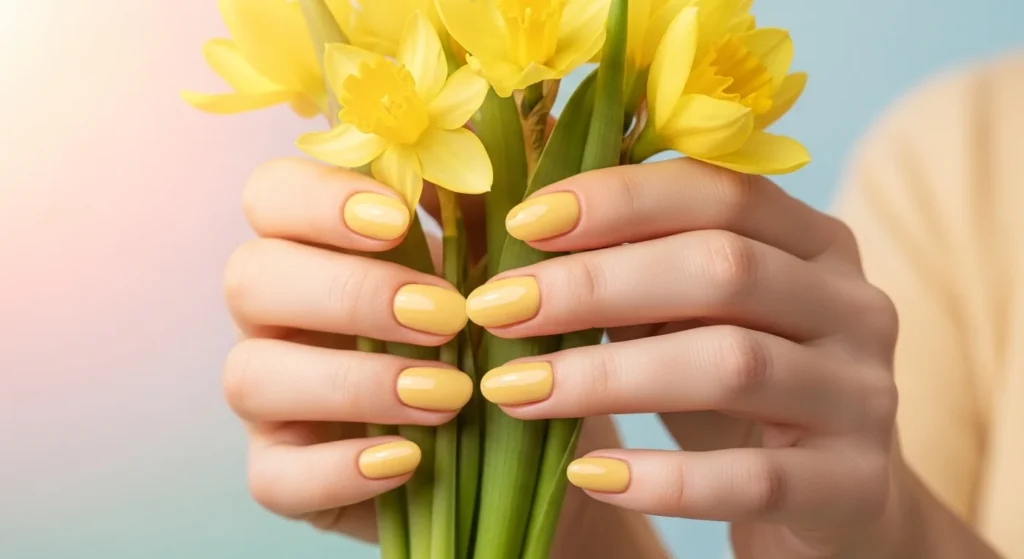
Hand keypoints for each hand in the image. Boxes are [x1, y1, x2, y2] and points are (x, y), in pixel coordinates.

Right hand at [220, 159, 632, 548]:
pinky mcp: (283, 474)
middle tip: (446, 315)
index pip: (270, 195)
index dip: (319, 200)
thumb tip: (481, 122)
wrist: (515, 446)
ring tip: (450, 394)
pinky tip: (411, 459)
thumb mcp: (498, 267)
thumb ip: (479, 203)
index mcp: (316, 248)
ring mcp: (271, 401)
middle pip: (248, 276)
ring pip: (249, 376)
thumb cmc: (494, 339)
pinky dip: (340, 468)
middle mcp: (276, 318)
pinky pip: (273, 476)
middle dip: (348, 292)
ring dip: (354, 382)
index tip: (399, 221)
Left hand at [467, 158, 906, 558]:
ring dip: (607, 376)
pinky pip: (753, 480)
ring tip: (514, 390)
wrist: (836, 501)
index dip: (619, 199)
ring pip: (731, 366)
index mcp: (816, 243)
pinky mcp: (855, 485)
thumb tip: (511, 233)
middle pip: (723, 269)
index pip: (722, 192)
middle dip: (594, 284)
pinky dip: (663, 478)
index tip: (522, 225)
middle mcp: (853, 306)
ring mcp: (863, 395)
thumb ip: (634, 270)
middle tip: (495, 309)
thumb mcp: (694, 318)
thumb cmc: (740, 393)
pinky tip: (588, 476)